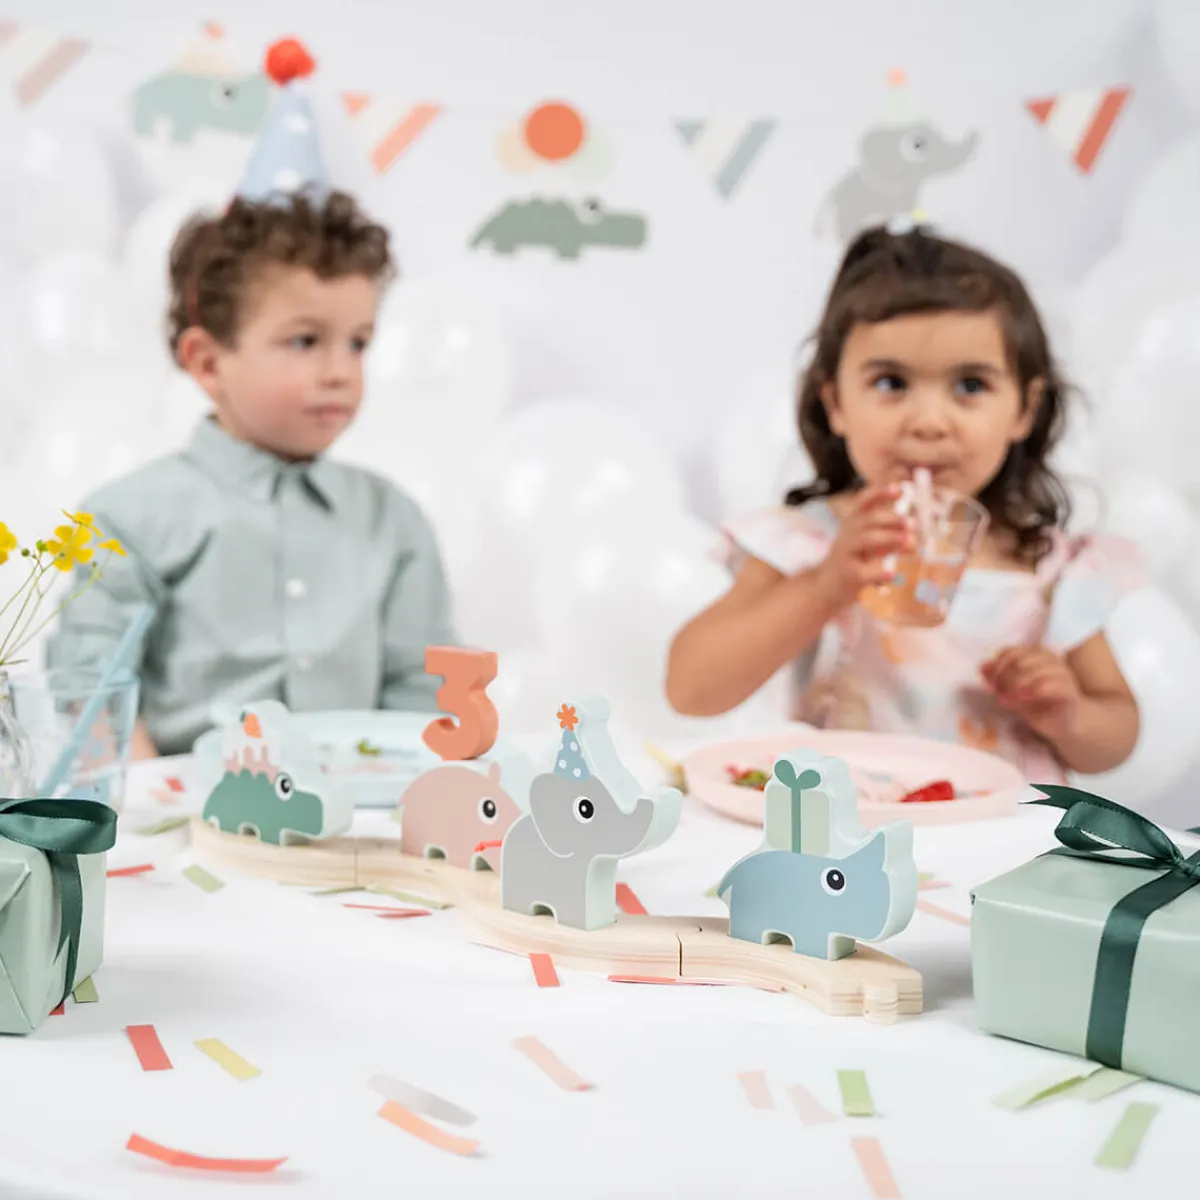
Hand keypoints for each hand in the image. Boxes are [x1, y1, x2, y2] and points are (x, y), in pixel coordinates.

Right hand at [812, 484, 912, 609]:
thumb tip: (913, 532)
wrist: (826, 586)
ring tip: (911, 543)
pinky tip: (893, 574)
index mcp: (853, 523)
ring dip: (890, 538)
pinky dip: (879, 572)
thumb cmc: (852, 560)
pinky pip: (864, 572)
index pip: (864, 501)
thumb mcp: (866, 542)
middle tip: (912, 523)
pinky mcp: (849, 575)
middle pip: (868, 520)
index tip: (899, 489)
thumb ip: (888, 534)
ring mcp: (846, 554)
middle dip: (892, 519)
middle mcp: (848, 534)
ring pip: (866, 540)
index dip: (880, 493)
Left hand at [980, 645, 1082, 743]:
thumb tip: (983, 667)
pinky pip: (1053, 685)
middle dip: (1003, 676)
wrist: (1065, 723)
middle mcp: (1051, 660)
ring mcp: (1063, 674)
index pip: (1010, 652)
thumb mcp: (1012, 690)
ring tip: (1006, 700)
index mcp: (1036, 655)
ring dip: (1015, 685)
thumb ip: (998, 678)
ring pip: (1035, 670)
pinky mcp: (1070, 692)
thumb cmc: (1037, 704)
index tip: (990, 684)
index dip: (996, 667)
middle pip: (1020, 660)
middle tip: (997, 693)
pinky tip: (1023, 698)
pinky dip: (1034, 690)